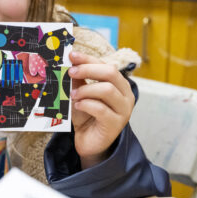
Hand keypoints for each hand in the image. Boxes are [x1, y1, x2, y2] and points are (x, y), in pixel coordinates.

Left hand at [68, 51, 135, 169]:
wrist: (89, 142)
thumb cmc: (87, 115)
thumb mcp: (81, 94)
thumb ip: (79, 80)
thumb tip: (70, 64)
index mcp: (119, 84)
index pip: (106, 65)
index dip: (88, 59)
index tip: (72, 55)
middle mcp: (126, 95)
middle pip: (111, 72)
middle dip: (88, 69)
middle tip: (71, 72)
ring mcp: (123, 110)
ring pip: (107, 90)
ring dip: (86, 90)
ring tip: (73, 95)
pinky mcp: (116, 124)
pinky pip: (101, 109)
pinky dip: (86, 105)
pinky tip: (78, 106)